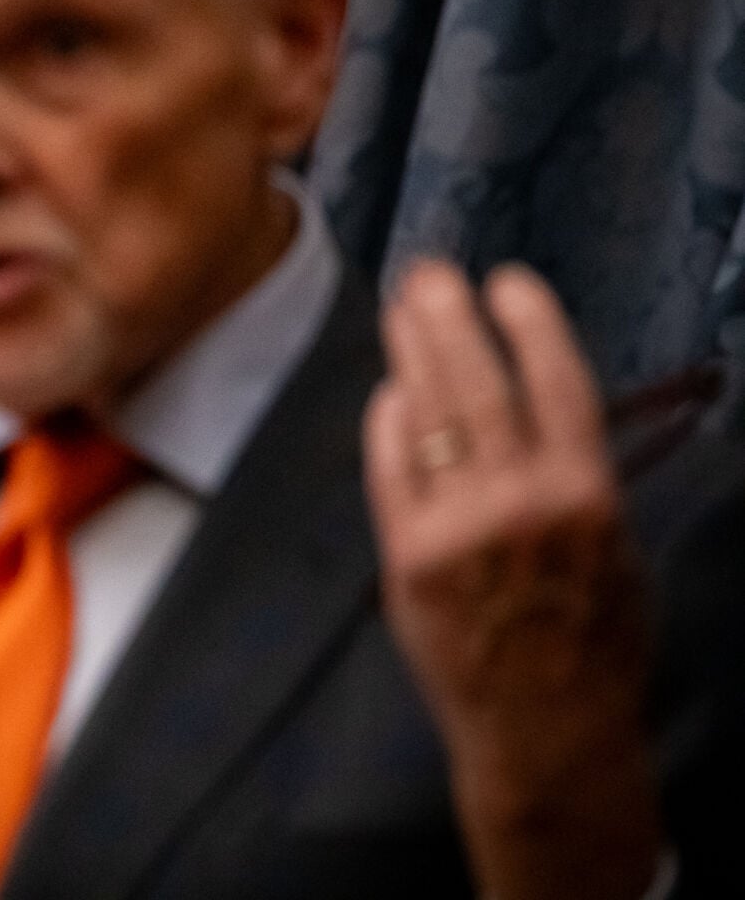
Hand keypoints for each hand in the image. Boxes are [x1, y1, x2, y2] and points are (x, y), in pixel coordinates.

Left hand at [365, 259, 659, 899]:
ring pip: (427, 414)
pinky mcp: (405, 554)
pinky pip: (390, 466)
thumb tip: (529, 401)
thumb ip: (572, 475)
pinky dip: (387, 422)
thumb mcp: (615, 548)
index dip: (528, 318)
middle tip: (426, 272)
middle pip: (476, 380)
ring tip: (400, 311)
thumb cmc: (594, 638)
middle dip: (447, 315)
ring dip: (409, 352)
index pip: (555, 378)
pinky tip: (388, 392)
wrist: (545, 730)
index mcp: (587, 493)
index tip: (507, 279)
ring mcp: (455, 527)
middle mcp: (519, 501)